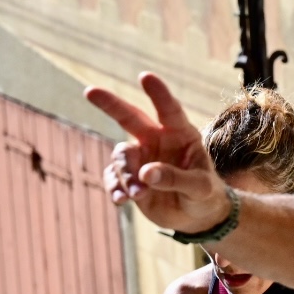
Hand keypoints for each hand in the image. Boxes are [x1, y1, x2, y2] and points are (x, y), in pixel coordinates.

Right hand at [88, 73, 231, 233]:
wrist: (196, 217)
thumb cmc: (204, 195)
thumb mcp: (199, 188)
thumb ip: (176, 178)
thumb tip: (145, 173)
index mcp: (180, 134)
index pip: (169, 110)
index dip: (158, 94)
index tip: (145, 76)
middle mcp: (156, 140)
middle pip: (130, 118)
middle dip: (110, 104)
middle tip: (89, 91)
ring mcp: (140, 159)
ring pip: (121, 157)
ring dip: (126, 175)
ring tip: (138, 194)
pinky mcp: (129, 179)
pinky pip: (113, 178)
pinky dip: (115, 188)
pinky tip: (121, 200)